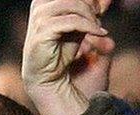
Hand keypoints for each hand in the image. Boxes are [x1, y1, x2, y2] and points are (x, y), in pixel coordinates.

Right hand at [22, 0, 110, 114]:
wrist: (47, 78)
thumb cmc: (60, 53)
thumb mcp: (77, 27)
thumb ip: (86, 12)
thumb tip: (105, 1)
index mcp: (43, 3)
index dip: (88, 0)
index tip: (99, 10)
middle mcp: (39, 7)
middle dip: (90, 5)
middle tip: (99, 19)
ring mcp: (39, 19)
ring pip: (73, 5)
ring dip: (90, 16)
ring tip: (97, 29)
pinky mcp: (42, 32)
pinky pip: (72, 21)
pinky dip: (89, 26)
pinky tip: (98, 34)